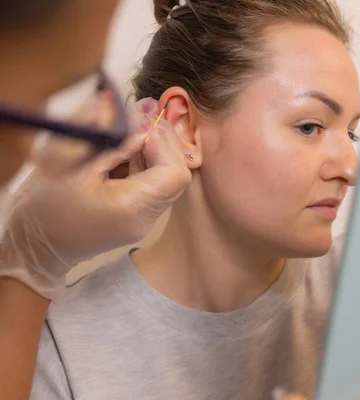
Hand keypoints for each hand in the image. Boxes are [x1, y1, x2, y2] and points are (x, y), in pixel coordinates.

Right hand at [0, 96, 190, 298]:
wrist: (34, 249)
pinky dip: (140, 162)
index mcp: (132, 208)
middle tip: (134, 121)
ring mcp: (143, 220)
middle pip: (174, 174)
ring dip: (149, 150)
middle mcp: (145, 218)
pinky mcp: (136, 217)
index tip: (137, 127)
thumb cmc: (44, 211)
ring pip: (164, 177)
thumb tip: (122, 106)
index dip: (162, 143)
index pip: (175, 173)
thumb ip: (102, 135)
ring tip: (123, 133)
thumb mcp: (67, 164)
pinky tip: (118, 150)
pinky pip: (150, 184)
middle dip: (159, 142)